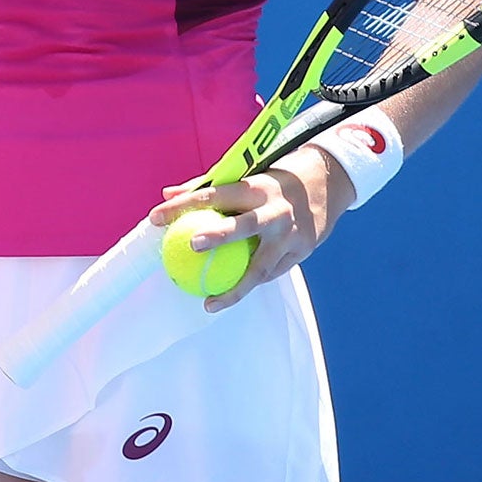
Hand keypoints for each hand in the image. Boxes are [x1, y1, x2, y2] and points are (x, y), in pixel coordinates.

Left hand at [147, 148, 343, 311]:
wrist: (325, 185)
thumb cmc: (270, 183)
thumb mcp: (244, 179)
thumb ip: (206, 187)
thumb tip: (166, 194)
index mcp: (254, 187)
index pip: (212, 195)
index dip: (183, 205)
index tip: (156, 217)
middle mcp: (274, 210)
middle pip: (244, 225)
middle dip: (219, 235)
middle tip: (192, 247)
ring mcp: (291, 233)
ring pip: (260, 265)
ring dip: (235, 287)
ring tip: (209, 303)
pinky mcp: (303, 251)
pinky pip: (272, 272)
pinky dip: (251, 282)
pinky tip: (230, 294)